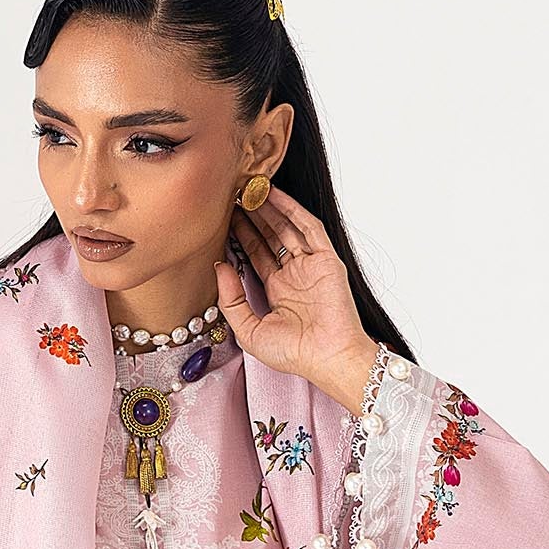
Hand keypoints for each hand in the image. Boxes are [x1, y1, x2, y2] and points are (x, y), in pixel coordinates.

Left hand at [214, 183, 380, 409]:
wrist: (327, 358)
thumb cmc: (294, 354)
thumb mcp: (249, 331)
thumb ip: (231, 301)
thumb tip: (220, 266)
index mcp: (278, 292)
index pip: (256, 255)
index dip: (240, 236)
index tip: (223, 218)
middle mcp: (294, 275)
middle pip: (270, 237)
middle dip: (252, 217)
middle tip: (233, 196)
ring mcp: (311, 266)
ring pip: (287, 228)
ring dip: (269, 209)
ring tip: (248, 189)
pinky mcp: (327, 260)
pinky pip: (308, 228)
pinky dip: (292, 210)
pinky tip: (274, 196)